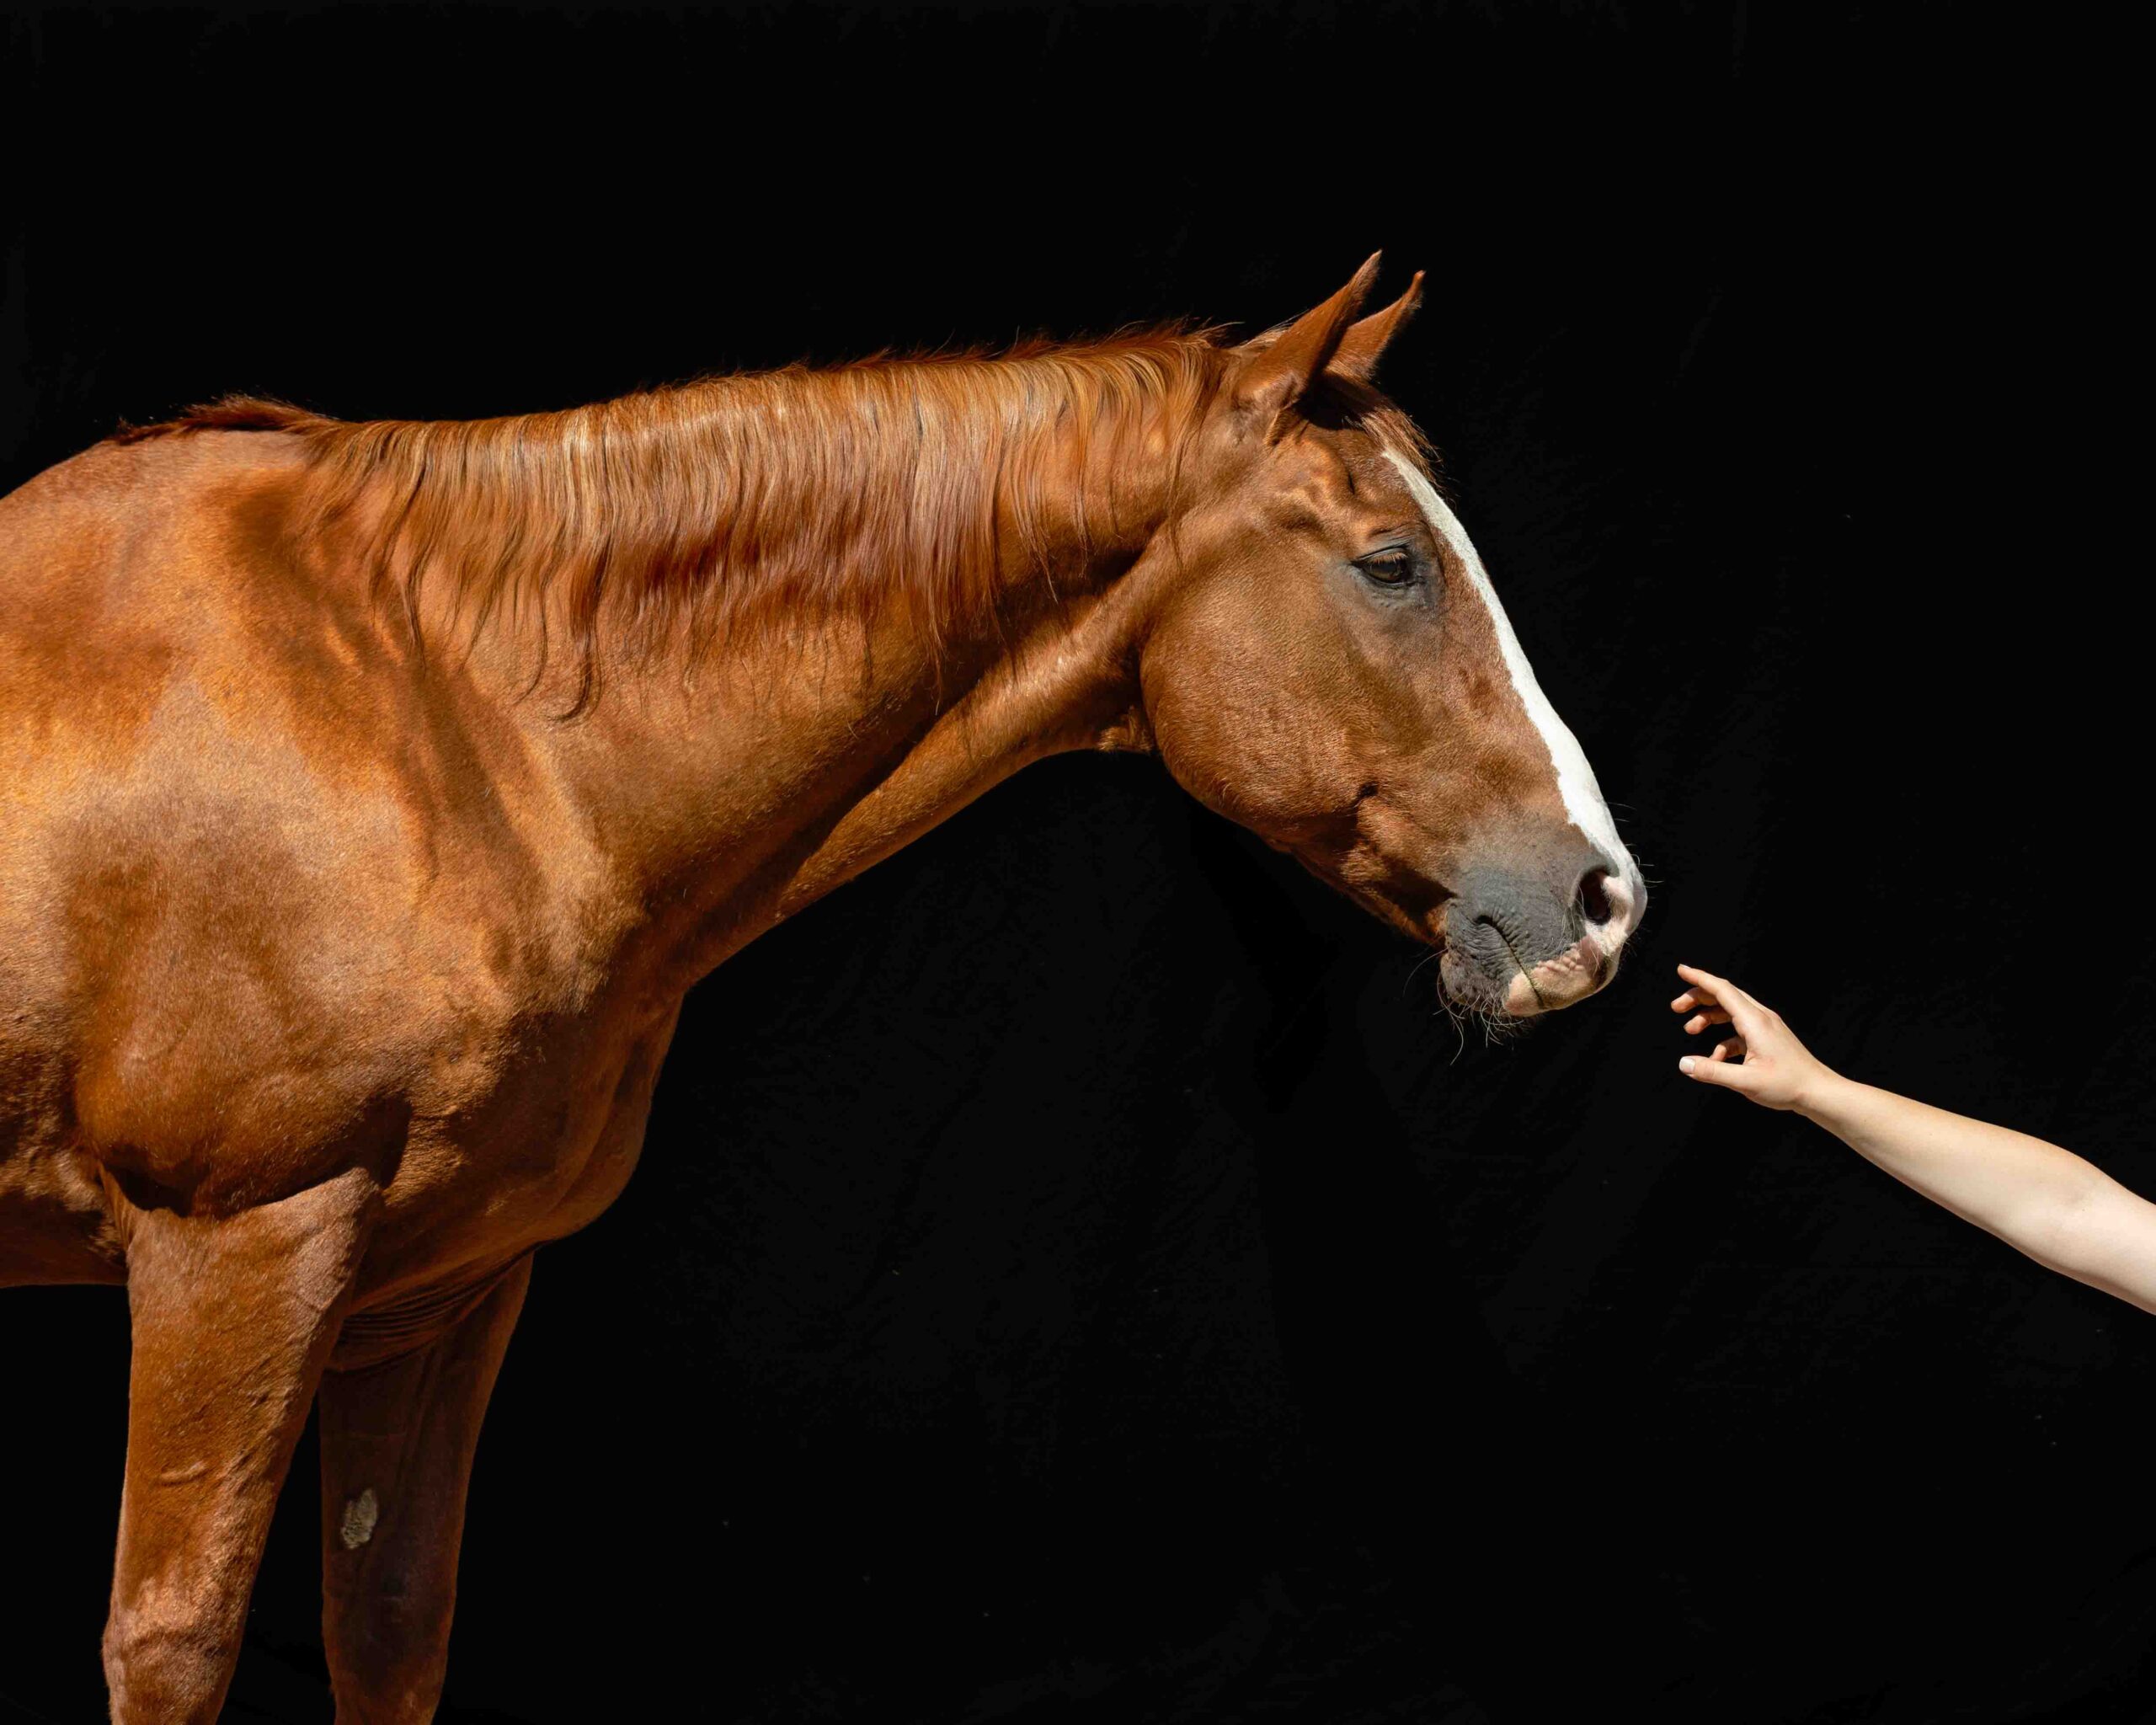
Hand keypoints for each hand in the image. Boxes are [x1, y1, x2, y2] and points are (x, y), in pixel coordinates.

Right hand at [1669, 964, 1836, 1111]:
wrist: (1818, 1092)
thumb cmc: (1787, 1085)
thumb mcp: (1745, 1081)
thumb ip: (1712, 1071)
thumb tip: (1684, 1064)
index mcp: (1755, 1021)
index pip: (1722, 990)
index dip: (1700, 978)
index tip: (1681, 970)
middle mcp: (1761, 1018)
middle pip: (1725, 996)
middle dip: (1698, 998)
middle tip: (1676, 1008)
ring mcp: (1766, 1027)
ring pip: (1731, 1011)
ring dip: (1709, 1017)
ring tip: (1690, 1030)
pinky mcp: (1768, 1038)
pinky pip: (1739, 1030)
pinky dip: (1723, 1038)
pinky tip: (1716, 1058)